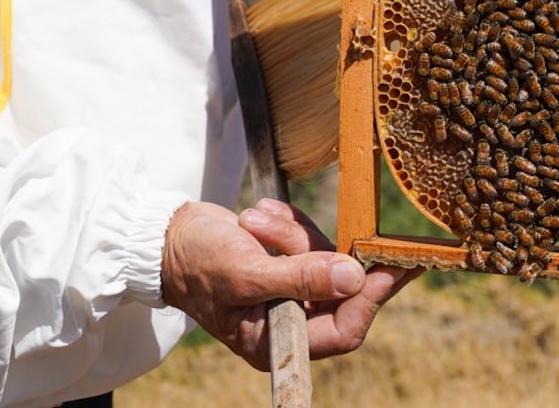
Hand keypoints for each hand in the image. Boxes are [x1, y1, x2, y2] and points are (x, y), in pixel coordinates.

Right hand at [160, 199, 419, 368]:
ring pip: (323, 260)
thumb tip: (354, 278)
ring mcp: (290, 293)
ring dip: (292, 233)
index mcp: (277, 343)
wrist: (167, 236)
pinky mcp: (288, 265)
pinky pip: (308, 242)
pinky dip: (289, 225)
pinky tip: (257, 215)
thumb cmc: (197, 262)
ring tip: (254, 221)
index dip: (368, 298)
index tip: (391, 264)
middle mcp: (288, 324)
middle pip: (339, 291)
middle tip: (310, 227)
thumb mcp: (246, 272)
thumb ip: (300, 278)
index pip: (342, 330)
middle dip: (317, 252)